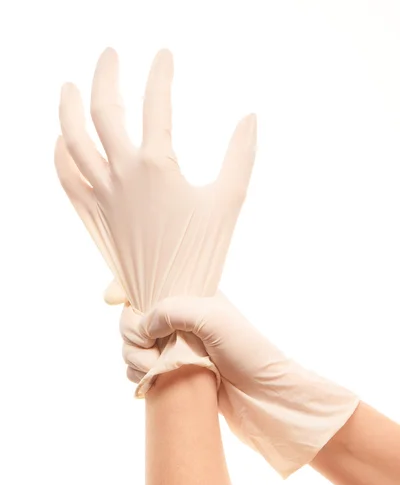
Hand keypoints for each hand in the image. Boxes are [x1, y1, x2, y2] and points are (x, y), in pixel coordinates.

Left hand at [55, 48, 256, 395]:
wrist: (172, 296)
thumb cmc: (204, 252)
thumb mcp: (229, 200)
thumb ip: (240, 155)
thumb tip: (250, 118)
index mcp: (158, 165)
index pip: (155, 101)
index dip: (160, 72)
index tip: (163, 55)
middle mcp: (122, 173)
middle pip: (103, 108)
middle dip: (106, 74)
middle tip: (110, 54)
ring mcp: (102, 194)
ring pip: (72, 138)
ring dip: (67, 107)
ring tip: (69, 86)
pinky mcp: (93, 214)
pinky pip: (66, 177)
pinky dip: (60, 154)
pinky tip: (62, 140)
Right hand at [120, 293, 359, 476]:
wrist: (264, 394)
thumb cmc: (245, 349)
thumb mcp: (211, 318)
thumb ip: (172, 311)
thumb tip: (143, 325)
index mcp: (188, 296)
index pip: (147, 282)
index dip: (123, 288)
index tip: (110, 301)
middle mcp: (178, 319)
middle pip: (132, 317)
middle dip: (131, 333)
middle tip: (148, 349)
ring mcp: (174, 346)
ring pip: (132, 346)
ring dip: (133, 357)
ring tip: (153, 369)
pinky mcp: (172, 371)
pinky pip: (139, 369)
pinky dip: (137, 375)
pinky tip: (149, 381)